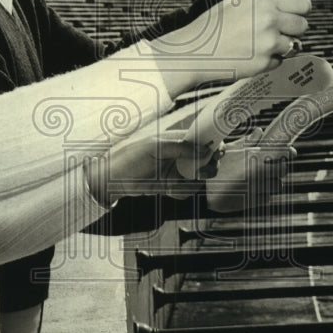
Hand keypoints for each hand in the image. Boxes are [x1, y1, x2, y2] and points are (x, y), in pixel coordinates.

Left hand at [84, 109, 221, 204]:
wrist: (113, 180)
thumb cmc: (130, 157)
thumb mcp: (155, 148)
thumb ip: (180, 147)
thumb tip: (205, 149)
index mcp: (177, 140)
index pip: (203, 139)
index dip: (215, 144)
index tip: (219, 152)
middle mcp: (180, 155)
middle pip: (208, 160)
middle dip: (208, 167)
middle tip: (198, 173)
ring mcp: (177, 171)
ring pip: (199, 178)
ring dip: (192, 183)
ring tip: (176, 183)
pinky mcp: (172, 186)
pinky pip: (187, 191)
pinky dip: (181, 193)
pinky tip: (168, 190)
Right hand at [158, 0, 310, 86]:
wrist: (193, 53)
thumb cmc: (208, 28)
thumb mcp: (232, 1)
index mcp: (263, 1)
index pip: (303, 3)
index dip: (301, 9)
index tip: (298, 13)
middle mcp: (269, 21)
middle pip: (303, 25)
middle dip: (293, 29)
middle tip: (280, 31)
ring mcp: (268, 44)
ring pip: (292, 45)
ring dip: (280, 46)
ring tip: (260, 44)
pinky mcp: (264, 63)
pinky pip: (278, 61)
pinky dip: (269, 60)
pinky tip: (251, 55)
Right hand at [205, 128, 295, 213]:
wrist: (204, 190)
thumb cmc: (216, 167)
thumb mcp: (230, 150)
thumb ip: (248, 141)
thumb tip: (260, 132)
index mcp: (256, 158)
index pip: (284, 154)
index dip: (287, 153)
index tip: (288, 152)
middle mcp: (259, 173)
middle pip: (283, 170)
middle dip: (279, 167)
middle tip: (270, 165)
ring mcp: (257, 188)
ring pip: (277, 185)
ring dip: (272, 181)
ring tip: (259, 178)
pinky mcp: (253, 202)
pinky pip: (268, 198)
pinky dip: (264, 193)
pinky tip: (252, 189)